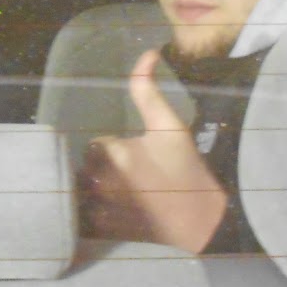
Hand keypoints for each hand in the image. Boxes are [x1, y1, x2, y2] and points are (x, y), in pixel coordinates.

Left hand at [78, 49, 229, 253]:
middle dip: (104, 172)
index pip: (96, 146)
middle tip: (134, 181)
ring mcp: (101, 210)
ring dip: (98, 194)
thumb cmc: (186, 170)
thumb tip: (147, 53)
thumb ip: (149, 90)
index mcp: (113, 151)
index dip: (115, 152)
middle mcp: (101, 180)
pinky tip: (122, 217)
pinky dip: (98, 217)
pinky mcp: (103, 233)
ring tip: (126, 200)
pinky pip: (87, 220)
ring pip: (84, 194)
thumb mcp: (170, 126)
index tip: (137, 160)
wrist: (202, 223)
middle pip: (86, 169)